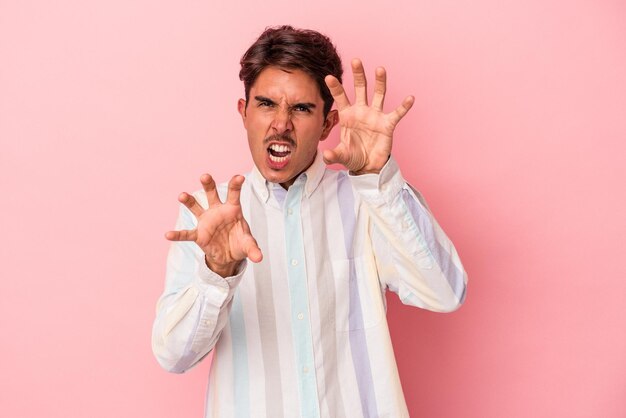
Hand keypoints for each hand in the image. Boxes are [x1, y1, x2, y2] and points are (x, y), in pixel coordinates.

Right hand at [165, 174, 261, 276]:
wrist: (229, 255)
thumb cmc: (240, 242)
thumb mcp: (248, 245)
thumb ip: (253, 249)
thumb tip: (259, 258)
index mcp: (232, 209)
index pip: (234, 194)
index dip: (236, 184)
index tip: (239, 177)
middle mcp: (217, 211)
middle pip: (211, 194)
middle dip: (208, 185)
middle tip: (205, 176)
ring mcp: (206, 221)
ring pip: (196, 207)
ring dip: (189, 201)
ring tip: (182, 196)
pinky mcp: (199, 234)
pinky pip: (187, 234)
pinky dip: (178, 235)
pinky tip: (168, 234)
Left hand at [323, 58, 414, 174]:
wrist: (368, 166)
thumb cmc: (353, 156)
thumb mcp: (341, 156)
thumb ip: (332, 155)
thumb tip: (325, 155)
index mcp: (347, 115)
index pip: (340, 98)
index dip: (335, 87)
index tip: (329, 77)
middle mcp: (361, 111)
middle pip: (360, 89)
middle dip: (358, 75)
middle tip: (356, 61)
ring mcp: (375, 116)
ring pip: (379, 94)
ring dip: (380, 82)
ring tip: (380, 69)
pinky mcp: (387, 124)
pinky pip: (397, 113)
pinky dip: (404, 106)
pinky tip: (410, 98)